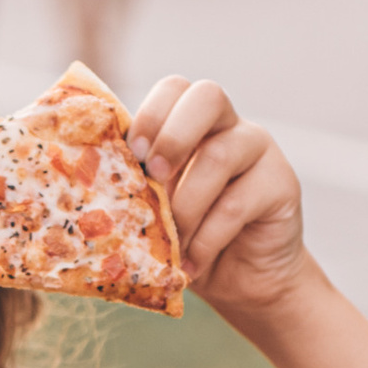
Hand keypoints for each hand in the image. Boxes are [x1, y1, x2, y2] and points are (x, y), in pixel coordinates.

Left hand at [129, 76, 310, 316]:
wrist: (240, 280)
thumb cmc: (188, 239)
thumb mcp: (155, 210)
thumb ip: (135, 188)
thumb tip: (86, 185)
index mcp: (190, 123)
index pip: (174, 88)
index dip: (150, 114)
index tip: (132, 154)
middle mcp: (228, 126)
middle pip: (207, 96)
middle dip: (174, 134)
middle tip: (154, 177)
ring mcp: (259, 150)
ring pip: (219, 156)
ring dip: (186, 206)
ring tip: (172, 245)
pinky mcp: (282, 183)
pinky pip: (238, 203)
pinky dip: (207, 238)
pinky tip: (191, 263)